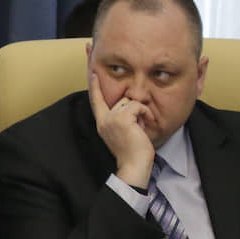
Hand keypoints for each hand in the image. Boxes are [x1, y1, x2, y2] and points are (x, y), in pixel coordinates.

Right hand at [88, 73, 154, 187]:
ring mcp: (111, 119)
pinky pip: (138, 106)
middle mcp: (104, 120)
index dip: (95, 87)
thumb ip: (123, 118)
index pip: (97, 101)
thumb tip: (132, 103)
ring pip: (131, 102)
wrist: (133, 165)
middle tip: (138, 127)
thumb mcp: (124, 132)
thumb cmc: (133, 151)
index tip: (93, 73)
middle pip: (122, 100)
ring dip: (141, 112)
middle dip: (134, 109)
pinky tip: (146, 124)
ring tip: (142, 127)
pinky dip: (146, 113)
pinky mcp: (122, 119)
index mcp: (102, 123)